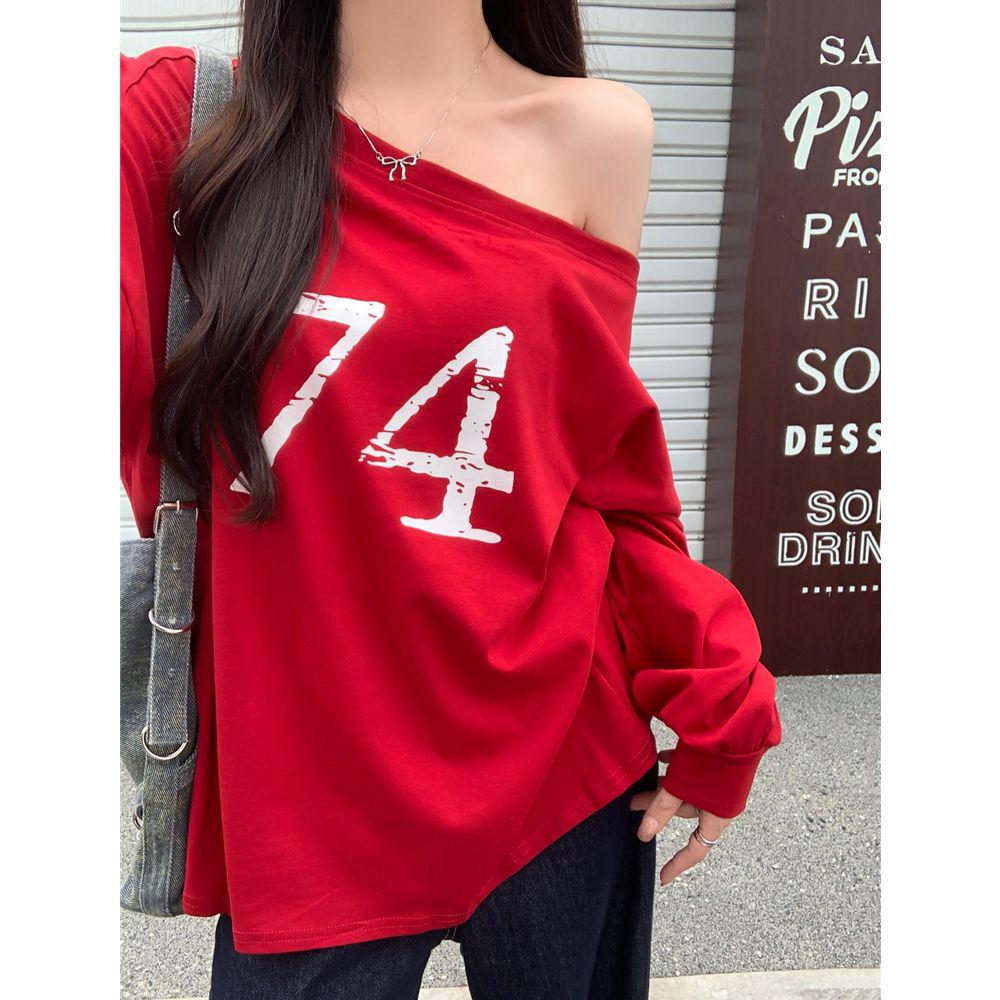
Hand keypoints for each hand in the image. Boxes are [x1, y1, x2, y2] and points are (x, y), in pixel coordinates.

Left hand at [629, 748, 732, 885]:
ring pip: (687, 790)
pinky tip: (662, 756)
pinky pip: (693, 772)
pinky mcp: (718, 764)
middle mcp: (720, 803)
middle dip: (658, 808)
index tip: (663, 877)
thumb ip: (661, 810)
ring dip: (666, 786)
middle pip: (685, 812)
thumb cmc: (711, 761)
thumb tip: (644, 834)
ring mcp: (720, 783)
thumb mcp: (681, 787)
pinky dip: (676, 767)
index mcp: (717, 816)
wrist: (735, 727)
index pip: (697, 849)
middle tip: (632, 802)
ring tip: (644, 778)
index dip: (678, 863)